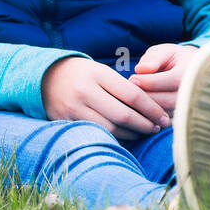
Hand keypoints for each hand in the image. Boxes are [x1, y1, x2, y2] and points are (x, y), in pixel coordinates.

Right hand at [41, 56, 171, 139]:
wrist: (45, 77)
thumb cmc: (82, 74)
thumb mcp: (101, 71)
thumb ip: (122, 87)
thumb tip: (151, 109)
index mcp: (97, 74)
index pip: (133, 95)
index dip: (152, 109)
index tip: (164, 117)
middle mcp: (85, 91)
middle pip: (123, 115)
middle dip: (145, 125)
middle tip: (157, 128)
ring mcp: (73, 108)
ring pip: (111, 129)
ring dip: (132, 134)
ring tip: (144, 132)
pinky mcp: (65, 121)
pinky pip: (96, 133)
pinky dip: (114, 138)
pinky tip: (125, 137)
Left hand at [127, 44, 197, 120]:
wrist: (189, 73)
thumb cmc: (173, 60)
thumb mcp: (164, 52)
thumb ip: (153, 58)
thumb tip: (141, 69)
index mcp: (194, 72)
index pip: (172, 80)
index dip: (150, 81)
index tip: (132, 79)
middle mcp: (196, 93)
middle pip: (168, 100)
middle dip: (145, 96)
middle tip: (128, 92)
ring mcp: (190, 108)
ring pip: (165, 114)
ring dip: (145, 108)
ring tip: (131, 99)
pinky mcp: (181, 120)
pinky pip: (162, 123)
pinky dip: (148, 117)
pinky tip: (138, 108)